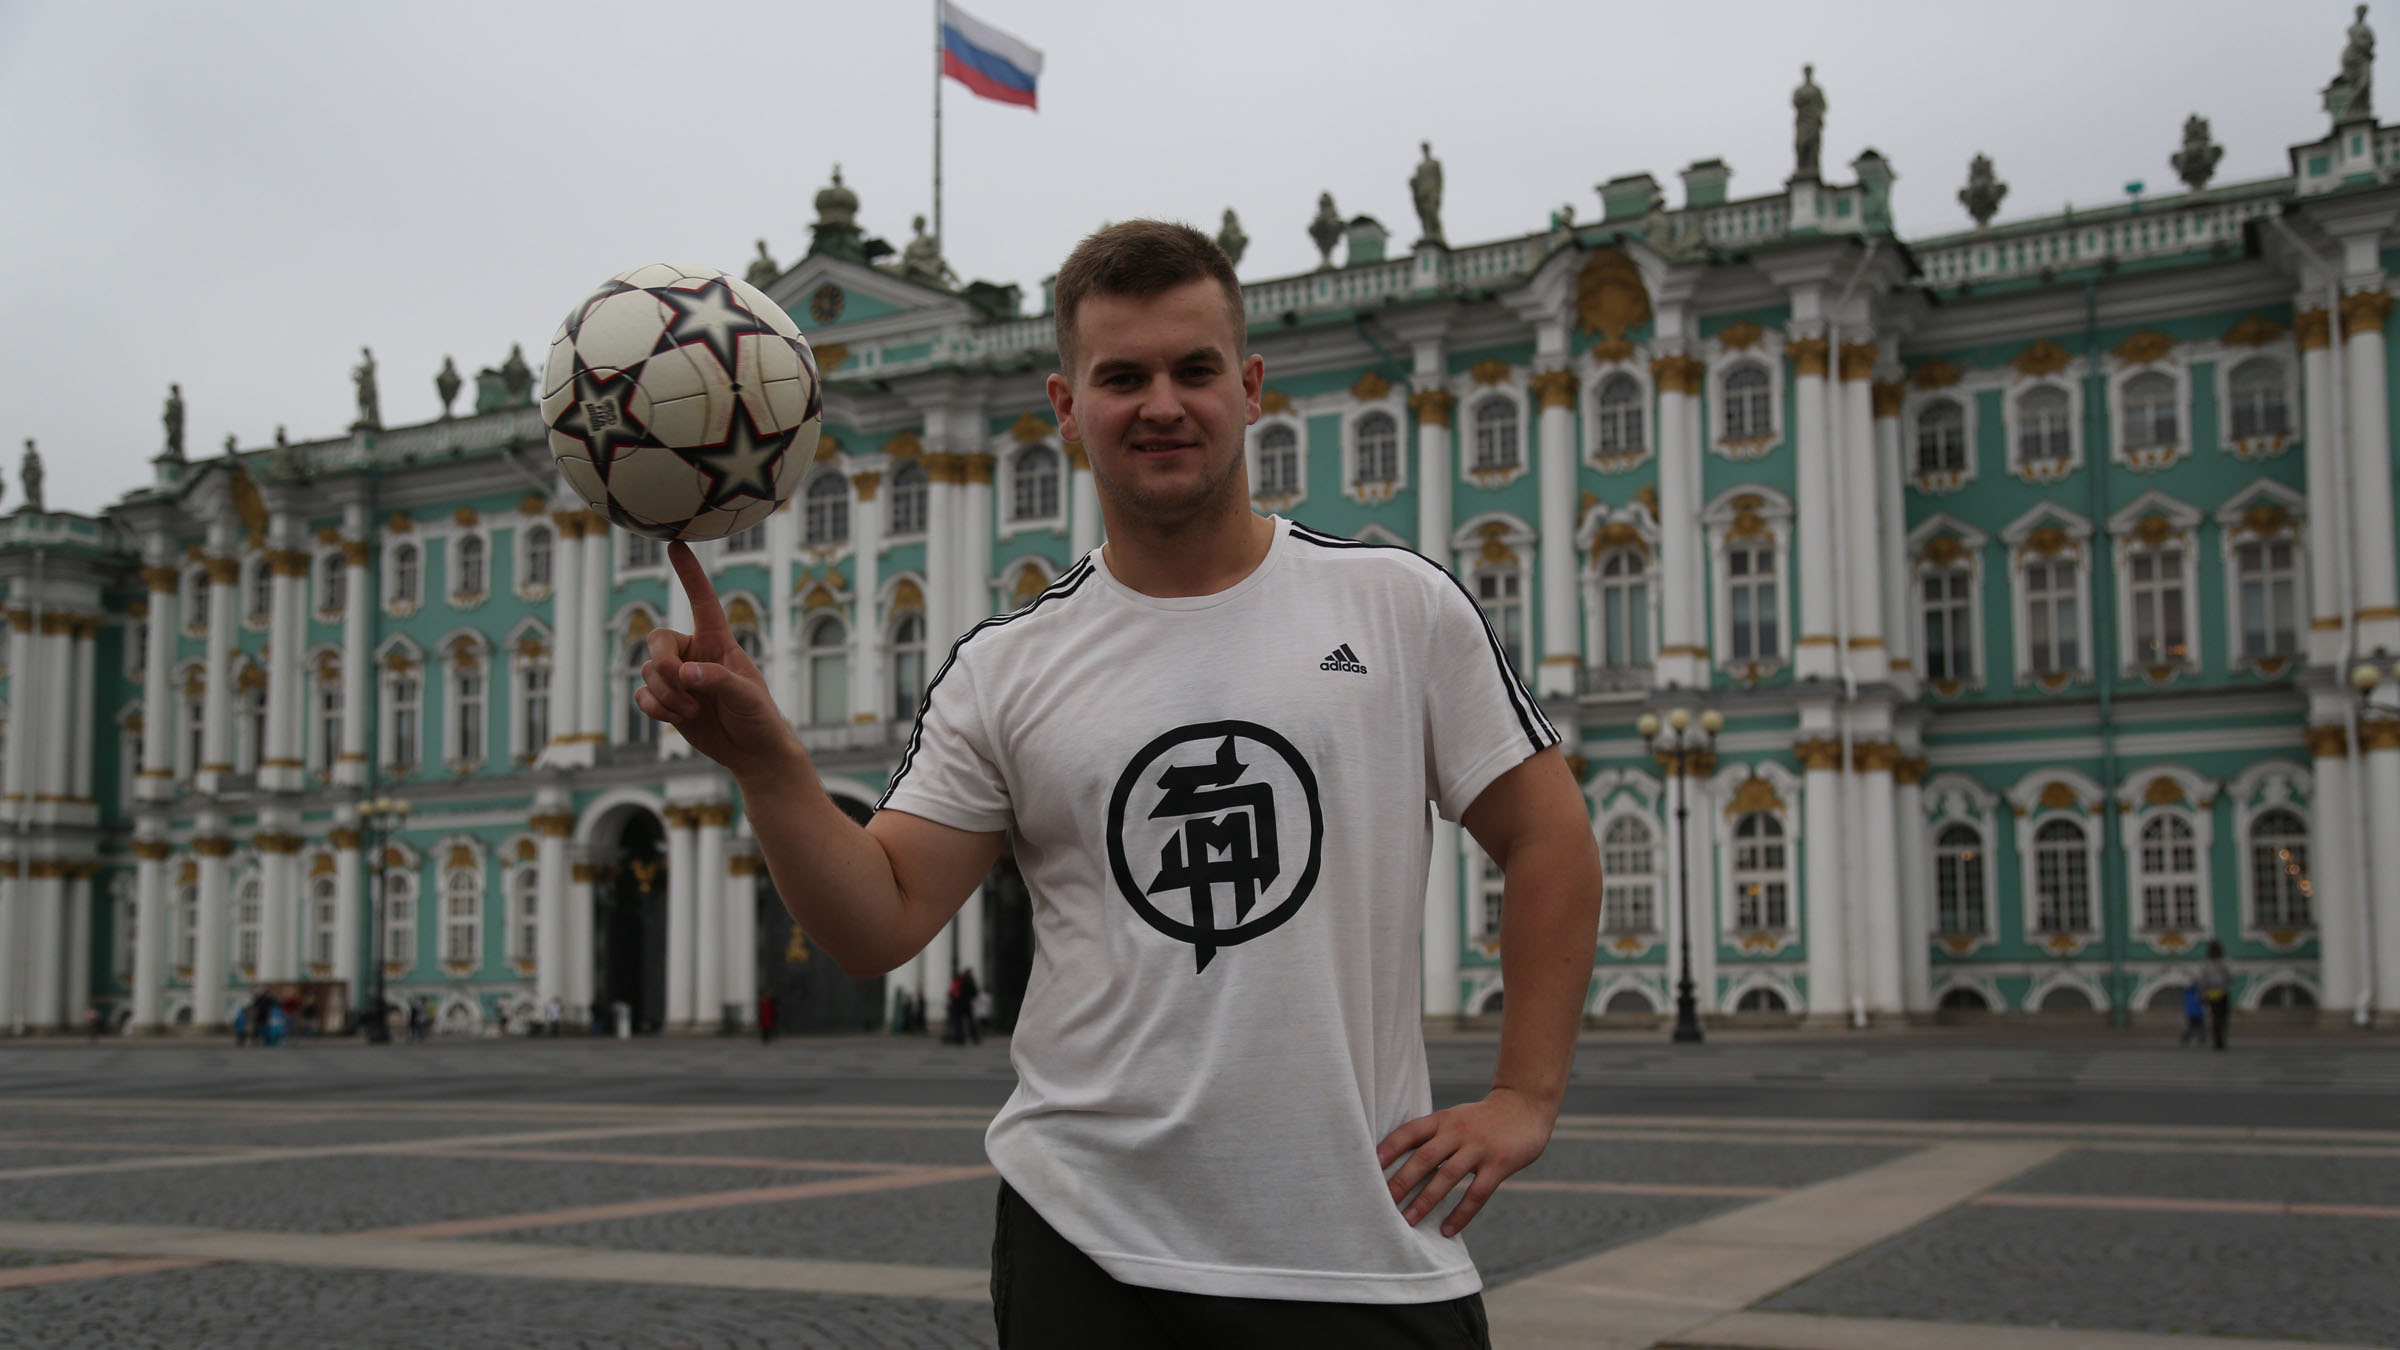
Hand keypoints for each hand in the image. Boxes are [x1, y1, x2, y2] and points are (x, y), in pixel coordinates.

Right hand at [636, 541, 796, 780]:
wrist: (753, 753)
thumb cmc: (759, 717)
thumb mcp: (747, 696)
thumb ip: (716, 680)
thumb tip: (684, 673)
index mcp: (718, 641)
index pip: (702, 601)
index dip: (689, 574)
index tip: (675, 543)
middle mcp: (694, 653)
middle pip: (657, 640)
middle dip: (664, 665)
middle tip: (684, 685)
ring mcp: (678, 678)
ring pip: (648, 672)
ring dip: (665, 695)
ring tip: (693, 711)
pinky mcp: (666, 701)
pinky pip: (642, 696)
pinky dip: (655, 709)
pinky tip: (678, 718)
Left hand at [1375, 1087, 1555, 1237]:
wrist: (1524, 1106)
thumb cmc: (1482, 1119)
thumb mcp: (1455, 1119)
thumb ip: (1432, 1137)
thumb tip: (1401, 1165)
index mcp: (1443, 1120)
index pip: (1410, 1132)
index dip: (1389, 1148)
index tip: (1369, 1165)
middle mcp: (1458, 1132)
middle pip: (1424, 1157)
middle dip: (1401, 1181)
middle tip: (1381, 1203)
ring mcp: (1479, 1148)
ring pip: (1447, 1176)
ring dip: (1426, 1201)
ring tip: (1408, 1221)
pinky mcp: (1499, 1164)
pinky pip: (1477, 1193)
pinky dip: (1461, 1214)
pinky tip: (1448, 1230)